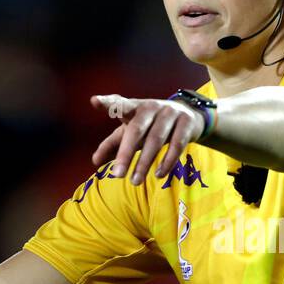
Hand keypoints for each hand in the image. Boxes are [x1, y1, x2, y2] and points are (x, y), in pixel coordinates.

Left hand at [90, 94, 206, 184]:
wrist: (189, 115)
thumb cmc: (152, 125)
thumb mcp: (132, 131)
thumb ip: (112, 145)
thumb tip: (95, 162)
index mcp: (134, 107)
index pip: (120, 104)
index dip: (108, 103)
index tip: (95, 101)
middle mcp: (151, 107)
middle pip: (136, 130)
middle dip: (126, 153)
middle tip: (117, 175)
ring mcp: (170, 113)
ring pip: (156, 140)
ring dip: (145, 163)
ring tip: (135, 181)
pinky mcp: (186, 123)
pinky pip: (176, 144)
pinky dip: (167, 161)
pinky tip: (159, 174)